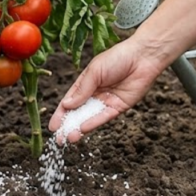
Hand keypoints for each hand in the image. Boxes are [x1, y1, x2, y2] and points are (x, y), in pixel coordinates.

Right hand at [49, 38, 164, 142]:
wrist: (142, 57)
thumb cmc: (117, 58)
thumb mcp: (94, 72)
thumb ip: (82, 90)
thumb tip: (66, 105)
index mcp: (85, 84)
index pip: (69, 102)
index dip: (60, 114)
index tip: (52, 127)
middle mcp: (94, 94)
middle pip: (78, 113)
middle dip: (68, 126)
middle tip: (59, 138)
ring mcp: (106, 102)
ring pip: (90, 118)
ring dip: (79, 128)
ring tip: (69, 138)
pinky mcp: (119, 107)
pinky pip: (104, 117)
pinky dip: (93, 123)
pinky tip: (83, 129)